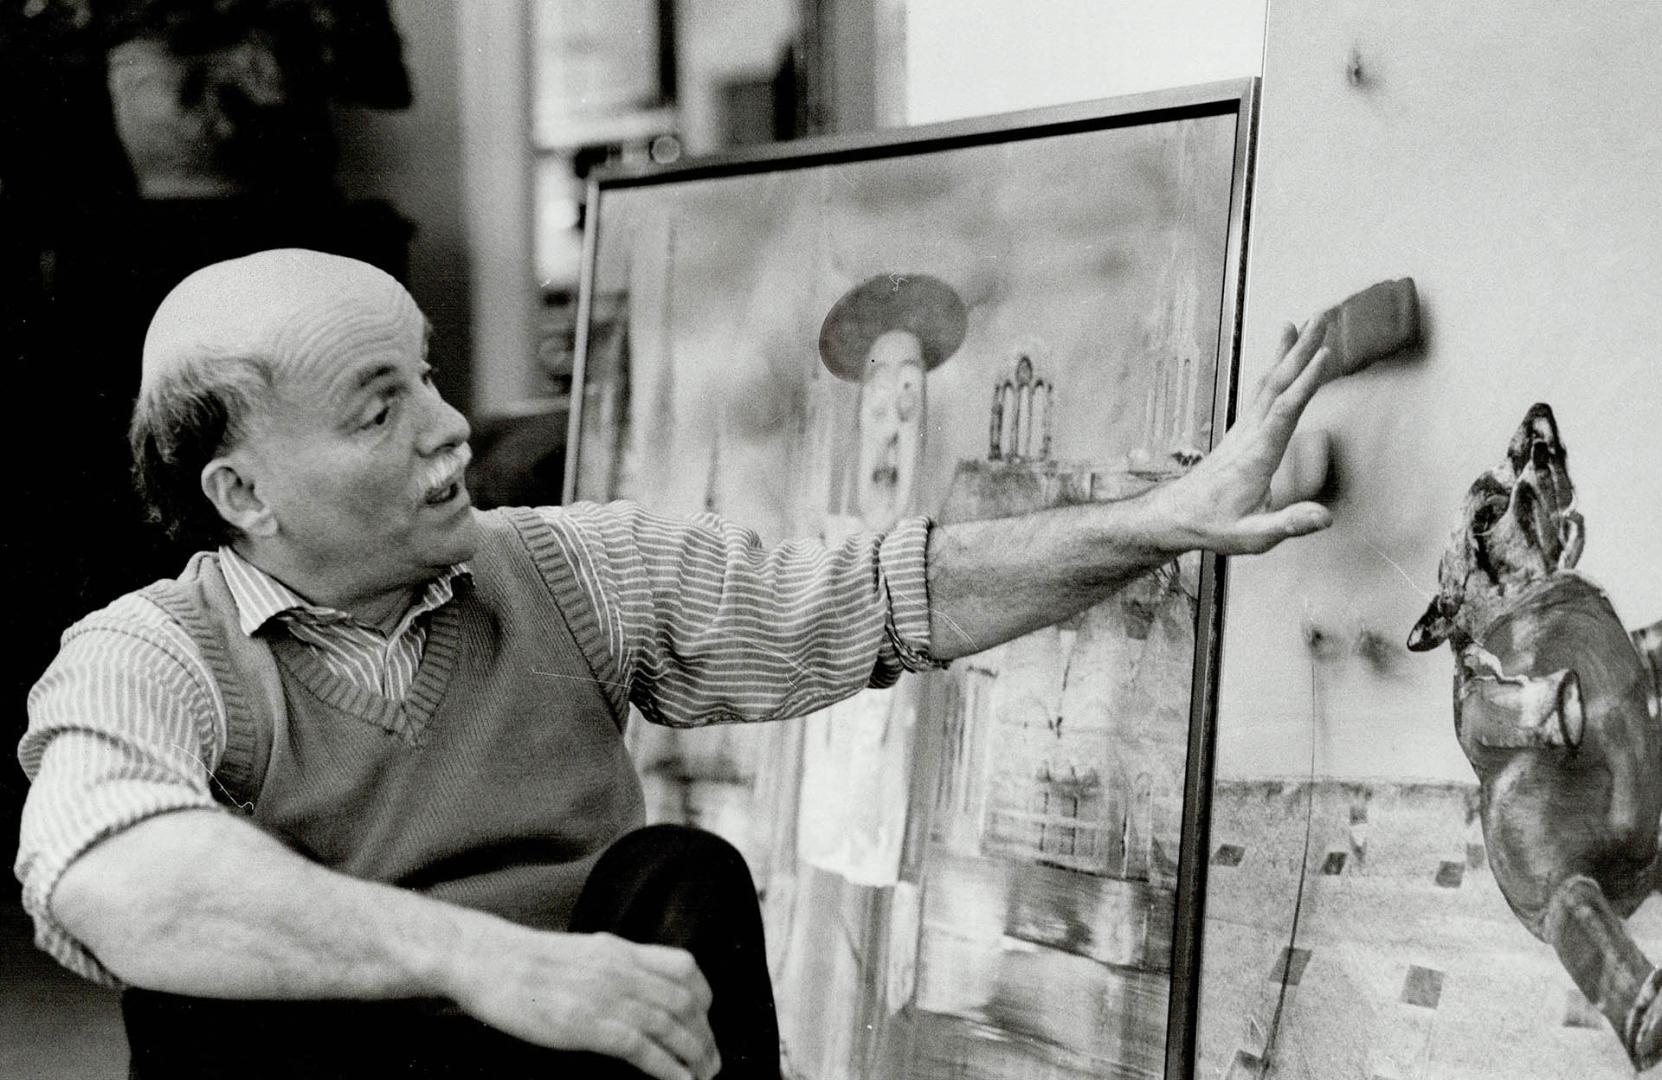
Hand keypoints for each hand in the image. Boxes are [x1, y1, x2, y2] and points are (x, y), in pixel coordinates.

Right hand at [446, 922, 719, 1079]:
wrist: (489, 961)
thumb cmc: (524, 962)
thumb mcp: (581, 953)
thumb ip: (612, 966)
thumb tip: (632, 986)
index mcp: (621, 951)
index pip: (683, 966)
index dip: (703, 996)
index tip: (706, 1019)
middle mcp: (623, 970)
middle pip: (684, 1001)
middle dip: (705, 1034)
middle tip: (712, 1060)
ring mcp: (608, 997)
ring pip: (671, 1026)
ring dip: (695, 1054)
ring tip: (705, 1077)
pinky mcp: (590, 1025)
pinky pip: (644, 1049)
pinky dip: (669, 1068)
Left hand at [1148, 319, 1336, 553]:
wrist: (1173, 517)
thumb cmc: (1211, 527)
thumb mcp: (1251, 537)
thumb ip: (1287, 525)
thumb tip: (1324, 517)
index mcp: (1256, 457)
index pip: (1283, 412)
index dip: (1304, 383)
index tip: (1323, 354)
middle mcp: (1249, 435)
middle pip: (1277, 384)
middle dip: (1301, 350)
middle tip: (1322, 317)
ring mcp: (1244, 430)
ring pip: (1268, 383)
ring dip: (1288, 352)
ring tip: (1306, 322)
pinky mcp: (1242, 431)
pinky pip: (1262, 391)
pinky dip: (1277, 368)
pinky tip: (1283, 354)